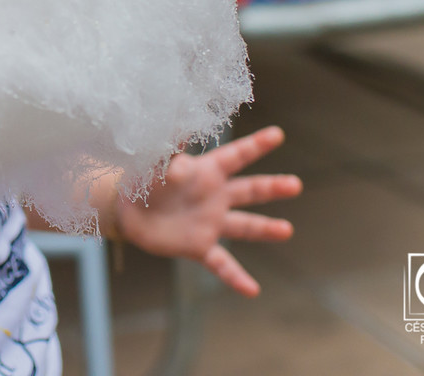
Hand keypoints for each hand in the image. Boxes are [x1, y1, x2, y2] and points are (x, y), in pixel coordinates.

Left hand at [113, 126, 301, 296]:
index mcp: (206, 172)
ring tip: (286, 231)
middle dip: (272, 187)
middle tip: (295, 184)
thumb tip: (180, 148)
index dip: (255, 145)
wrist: (128, 213)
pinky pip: (222, 264)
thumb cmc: (142, 181)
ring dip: (265, 229)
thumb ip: (169, 154)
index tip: (277, 134)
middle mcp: (215, 197)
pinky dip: (236, 277)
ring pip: (244, 226)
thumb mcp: (153, 163)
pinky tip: (252, 290)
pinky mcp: (200, 247)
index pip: (234, 156)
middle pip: (249, 190)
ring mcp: (211, 223)